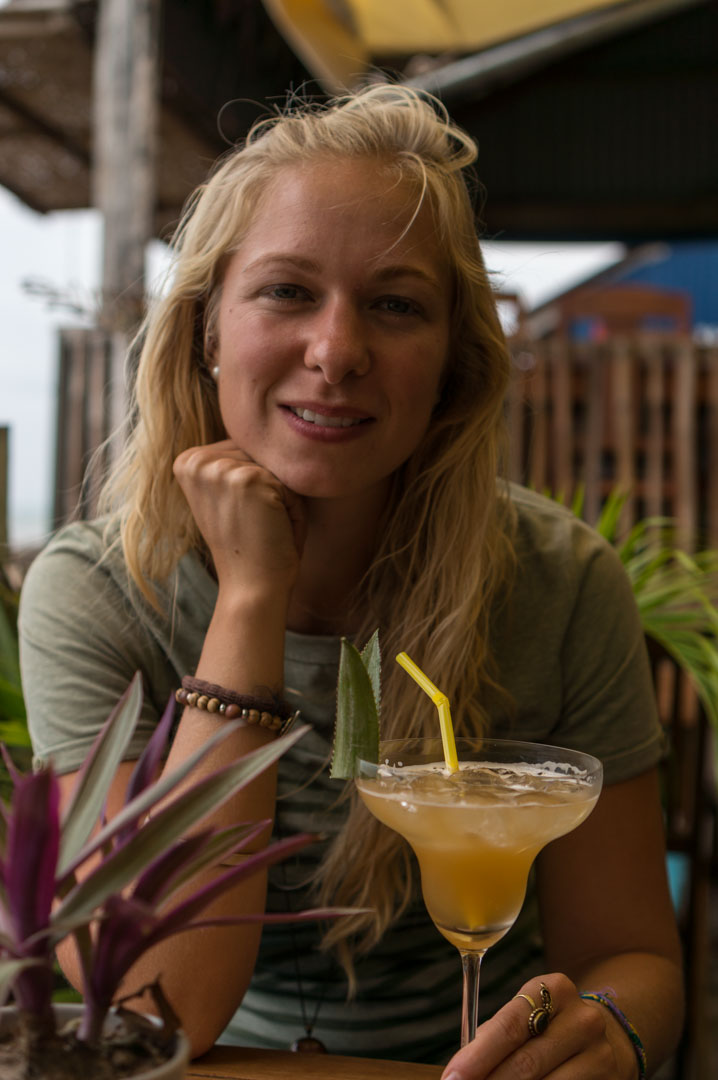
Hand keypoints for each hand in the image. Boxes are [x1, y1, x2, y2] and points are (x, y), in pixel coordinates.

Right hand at [173, 440, 305, 598]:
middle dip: (270, 488)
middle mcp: (196, 460)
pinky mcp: (248, 479)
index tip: (240, 517)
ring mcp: (220, 468)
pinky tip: (274, 528)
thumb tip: (269, 424)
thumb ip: (238, 463)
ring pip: (276, 465)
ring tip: (264, 526)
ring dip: (283, 497)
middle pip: (259, 452)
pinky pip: (290, 481)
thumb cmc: (250, 545)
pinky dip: (293, 507)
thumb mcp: (233, 496)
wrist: (252, 587)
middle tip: (255, 525)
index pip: (243, 449)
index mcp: (187, 461)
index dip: (254, 484)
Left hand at [441, 974, 634, 1078]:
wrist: (608, 1036)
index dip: (477, 1057)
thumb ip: (494, 1036)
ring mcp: (599, 1053)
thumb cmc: (550, 1026)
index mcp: (553, 990)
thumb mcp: (526, 1015)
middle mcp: (582, 1018)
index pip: (509, 1026)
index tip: (452, 1078)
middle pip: (525, 1063)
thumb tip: (460, 1070)